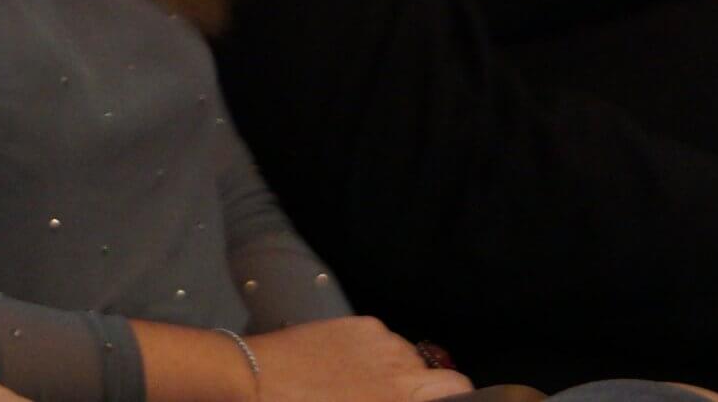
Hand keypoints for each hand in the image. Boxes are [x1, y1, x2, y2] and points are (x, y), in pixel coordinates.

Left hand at [245, 318, 472, 400]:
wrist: (258, 381)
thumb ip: (393, 401)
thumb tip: (404, 394)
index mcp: (402, 396)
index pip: (460, 387)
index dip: (460, 398)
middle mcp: (401, 366)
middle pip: (439, 374)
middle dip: (428, 391)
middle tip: (399, 400)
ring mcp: (381, 341)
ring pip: (409, 356)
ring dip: (400, 371)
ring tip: (366, 384)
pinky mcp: (359, 323)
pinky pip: (384, 339)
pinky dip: (377, 353)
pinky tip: (349, 365)